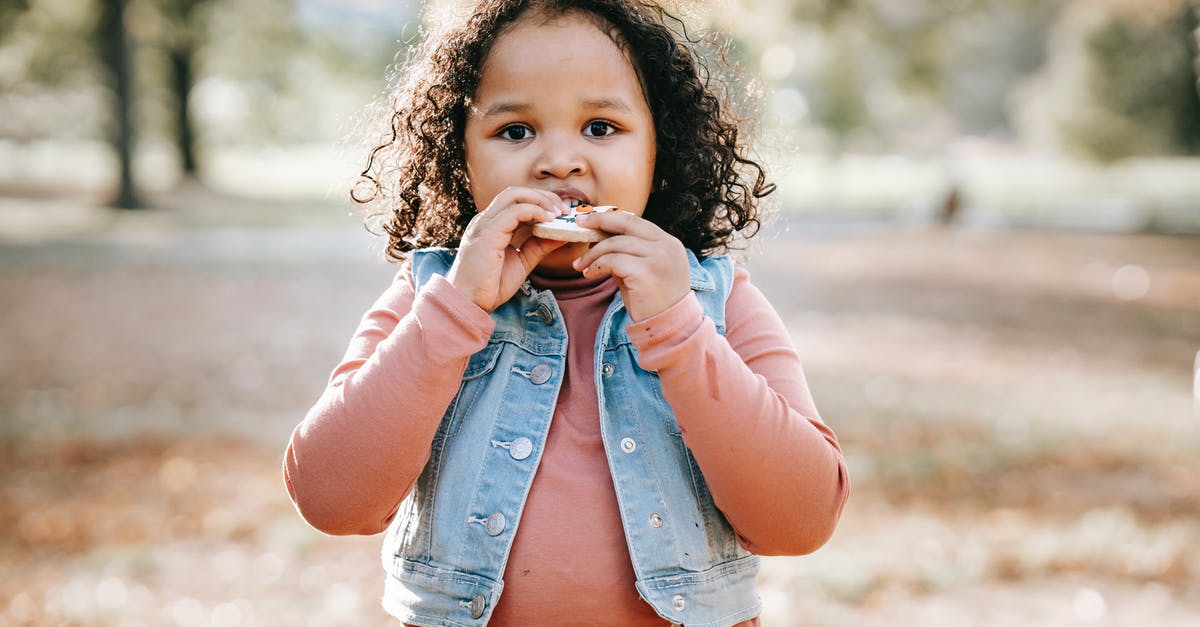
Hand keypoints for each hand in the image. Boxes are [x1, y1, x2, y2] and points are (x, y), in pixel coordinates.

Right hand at [447, 187, 568, 311]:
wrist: (470, 303)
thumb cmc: (491, 285)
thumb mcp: (523, 261)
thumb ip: (539, 246)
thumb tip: (562, 234)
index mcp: (493, 225)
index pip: (518, 201)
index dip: (542, 201)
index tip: (562, 213)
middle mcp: (487, 220)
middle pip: (517, 192)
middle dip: (544, 196)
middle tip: (565, 210)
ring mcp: (485, 224)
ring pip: (514, 195)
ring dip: (540, 200)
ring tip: (558, 214)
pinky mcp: (488, 233)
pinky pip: (513, 212)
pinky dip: (534, 211)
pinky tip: (548, 220)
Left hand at [571, 211, 690, 321]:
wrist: (670, 329)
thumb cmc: (654, 303)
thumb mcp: (644, 271)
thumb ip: (628, 254)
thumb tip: (599, 241)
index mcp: (668, 243)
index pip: (636, 221)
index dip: (611, 218)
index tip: (590, 219)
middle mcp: (666, 246)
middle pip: (626, 223)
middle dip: (599, 220)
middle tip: (579, 225)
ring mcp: (658, 257)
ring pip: (615, 243)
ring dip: (593, 254)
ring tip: (580, 266)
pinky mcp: (645, 272)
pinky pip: (612, 261)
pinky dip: (596, 266)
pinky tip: (589, 275)